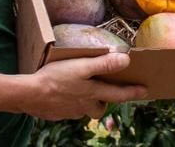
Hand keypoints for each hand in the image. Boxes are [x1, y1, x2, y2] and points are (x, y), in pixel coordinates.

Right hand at [16, 51, 147, 120]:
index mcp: (93, 93)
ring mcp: (70, 111)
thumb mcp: (82, 67)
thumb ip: (103, 64)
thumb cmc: (56, 78)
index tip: (145, 91)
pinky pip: (68, 109)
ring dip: (86, 102)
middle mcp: (84, 105)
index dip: (133, 92)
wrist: (29, 95)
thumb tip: (125, 60)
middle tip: (104, 92)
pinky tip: (62, 94)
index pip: (118, 95)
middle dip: (104, 101)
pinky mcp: (57, 113)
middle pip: (100, 107)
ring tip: (81, 89)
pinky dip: (69, 103)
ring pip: (84, 109)